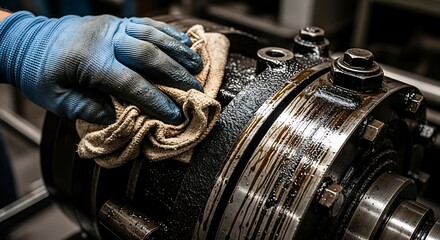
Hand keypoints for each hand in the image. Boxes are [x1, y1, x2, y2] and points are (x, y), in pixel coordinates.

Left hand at [0, 11, 201, 124]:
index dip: (155, 100)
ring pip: (153, 34)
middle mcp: (106, 39)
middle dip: (176, 74)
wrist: (26, 40)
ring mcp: (112, 26)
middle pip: (149, 54)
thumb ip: (86, 109)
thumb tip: (117, 118)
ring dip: (178, 50)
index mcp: (90, 61)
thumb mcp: (55, 99)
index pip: (131, 83)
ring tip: (197, 65)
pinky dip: (168, 33)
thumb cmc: (39, 72)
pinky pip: (147, 23)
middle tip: (195, 90)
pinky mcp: (116, 21)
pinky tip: (184, 42)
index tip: (173, 115)